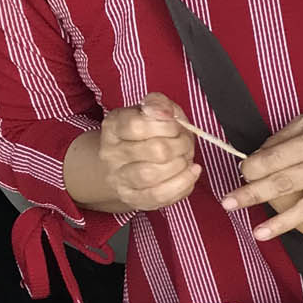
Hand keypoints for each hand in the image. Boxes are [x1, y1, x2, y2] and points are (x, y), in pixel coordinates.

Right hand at [94, 93, 199, 211]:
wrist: (128, 163)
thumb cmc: (147, 134)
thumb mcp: (153, 111)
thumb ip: (159, 104)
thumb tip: (164, 112)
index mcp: (113, 126)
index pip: (138, 125)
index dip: (166, 126)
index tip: (176, 126)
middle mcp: (111, 153)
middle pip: (154, 151)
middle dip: (180, 146)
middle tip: (186, 143)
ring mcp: (120, 178)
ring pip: (152, 175)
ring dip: (180, 166)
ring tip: (185, 158)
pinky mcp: (133, 198)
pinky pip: (159, 196)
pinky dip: (182, 184)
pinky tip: (191, 172)